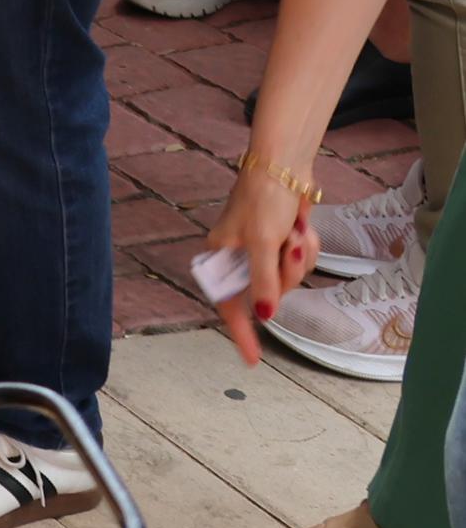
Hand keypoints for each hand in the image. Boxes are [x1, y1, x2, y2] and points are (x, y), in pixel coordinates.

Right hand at [204, 164, 323, 364]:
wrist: (284, 166)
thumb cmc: (262, 199)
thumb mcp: (261, 243)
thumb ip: (262, 282)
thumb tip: (263, 315)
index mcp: (221, 257)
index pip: (229, 303)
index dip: (241, 333)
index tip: (252, 360)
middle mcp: (240, 257)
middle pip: (269, 292)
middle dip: (287, 272)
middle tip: (288, 247)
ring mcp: (264, 251)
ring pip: (290, 278)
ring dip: (300, 256)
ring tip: (294, 230)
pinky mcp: (283, 243)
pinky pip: (301, 262)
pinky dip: (306, 247)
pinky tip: (301, 226)